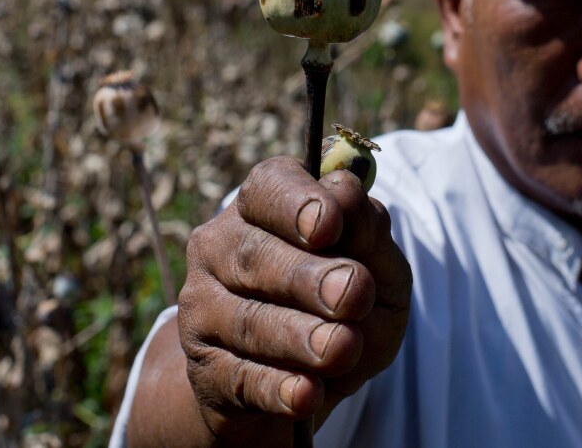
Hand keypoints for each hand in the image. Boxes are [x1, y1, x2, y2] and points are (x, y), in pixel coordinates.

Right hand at [176, 155, 412, 442]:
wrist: (306, 383)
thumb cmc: (346, 307)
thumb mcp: (377, 267)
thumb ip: (368, 231)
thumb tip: (345, 191)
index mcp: (264, 206)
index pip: (270, 188)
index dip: (298, 204)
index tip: (330, 224)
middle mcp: (220, 247)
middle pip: (255, 255)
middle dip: (308, 277)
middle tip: (353, 294)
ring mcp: (203, 308)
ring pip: (248, 320)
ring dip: (298, 336)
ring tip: (343, 349)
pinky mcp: (205, 369)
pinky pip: (239, 377)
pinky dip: (276, 387)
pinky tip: (306, 393)